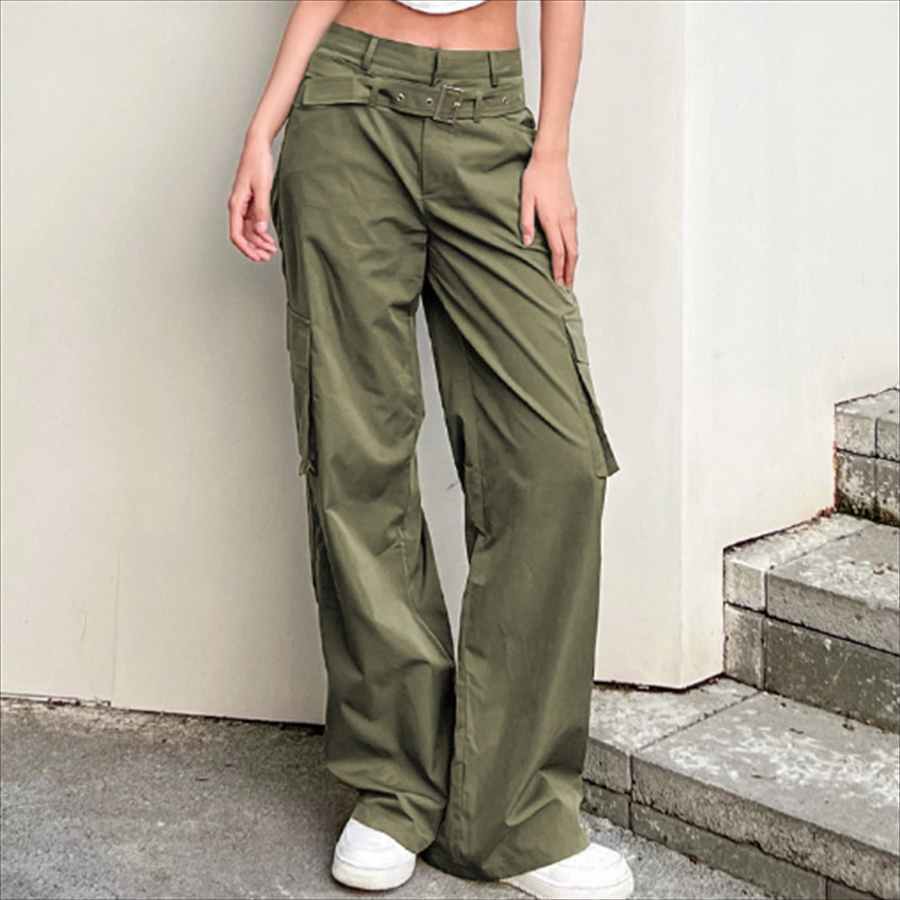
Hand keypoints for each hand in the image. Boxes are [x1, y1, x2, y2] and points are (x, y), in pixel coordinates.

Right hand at [228, 135, 279, 261]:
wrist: (257, 147)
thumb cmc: (257, 163)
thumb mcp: (262, 187)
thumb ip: (261, 210)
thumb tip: (260, 230)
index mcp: (236, 204)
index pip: (237, 234)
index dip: (246, 248)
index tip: (257, 257)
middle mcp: (237, 207)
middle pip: (242, 235)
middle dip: (254, 248)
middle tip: (267, 257)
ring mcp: (244, 206)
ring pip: (249, 231)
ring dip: (259, 242)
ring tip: (272, 250)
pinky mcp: (251, 202)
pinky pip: (253, 223)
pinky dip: (261, 233)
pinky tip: (270, 239)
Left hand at [519, 151, 577, 288]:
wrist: (552, 158)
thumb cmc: (535, 176)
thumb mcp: (525, 199)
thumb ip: (526, 221)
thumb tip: (526, 242)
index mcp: (553, 219)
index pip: (559, 252)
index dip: (558, 269)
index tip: (558, 283)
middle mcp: (565, 219)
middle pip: (572, 253)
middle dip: (570, 272)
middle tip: (567, 287)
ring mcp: (571, 215)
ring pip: (575, 245)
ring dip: (573, 262)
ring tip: (569, 275)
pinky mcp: (572, 210)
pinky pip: (575, 235)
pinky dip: (574, 250)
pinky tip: (570, 255)